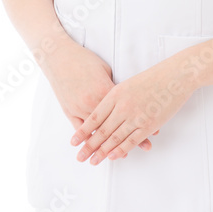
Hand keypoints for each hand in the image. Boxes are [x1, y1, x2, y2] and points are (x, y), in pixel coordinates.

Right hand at [43, 39, 158, 156]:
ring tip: (123, 155)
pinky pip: (81, 128)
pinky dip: (90, 139)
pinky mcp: (69, 109)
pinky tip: (98, 148)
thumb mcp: (105, 70)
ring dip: (110, 144)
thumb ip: (115, 87)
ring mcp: (80, 107)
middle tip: (145, 148)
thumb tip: (129, 96)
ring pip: (98, 131)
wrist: (59, 56)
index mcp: (105, 90)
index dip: (141, 120)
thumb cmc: (84, 60)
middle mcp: (93, 101)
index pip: (127, 110)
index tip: (153, 130)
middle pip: (115, 124)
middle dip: (133, 136)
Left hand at [69, 59, 194, 164]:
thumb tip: (104, 113)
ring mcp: (136, 117)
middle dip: (89, 146)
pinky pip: (131, 140)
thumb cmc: (152, 78)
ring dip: (102, 152)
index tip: (73, 142)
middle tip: (79, 157)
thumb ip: (114, 98)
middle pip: (101, 131)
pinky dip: (121, 150)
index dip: (83, 131)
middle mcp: (122, 107)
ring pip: (114, 138)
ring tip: (93, 161)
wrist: (175, 76)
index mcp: (114, 94)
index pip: (94, 118)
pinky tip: (113, 157)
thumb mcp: (127, 84)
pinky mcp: (149, 125)